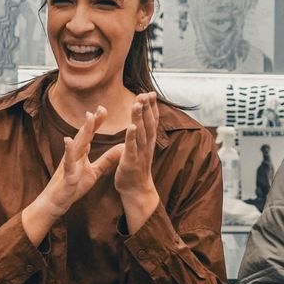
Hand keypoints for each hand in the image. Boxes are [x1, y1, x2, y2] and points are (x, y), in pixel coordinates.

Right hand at [22, 106, 124, 244]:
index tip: (104, 109)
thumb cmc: (74, 185)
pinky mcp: (67, 174)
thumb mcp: (95, 171)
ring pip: (77, 144)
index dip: (96, 122)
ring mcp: (69, 162)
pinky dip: (69, 151)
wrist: (58, 201)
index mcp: (81, 153)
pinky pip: (68, 161)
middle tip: (100, 108)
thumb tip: (122, 148)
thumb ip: (107, 160)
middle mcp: (74, 154)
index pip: (90, 134)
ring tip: (89, 118)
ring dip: (83, 131)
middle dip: (92, 121)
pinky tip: (69, 140)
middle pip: (84, 134)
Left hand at [115, 93, 160, 227]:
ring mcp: (140, 154)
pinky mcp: (131, 162)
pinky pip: (132, 148)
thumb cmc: (136, 168)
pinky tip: (131, 127)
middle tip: (146, 93)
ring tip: (138, 104)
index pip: (151, 121)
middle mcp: (147, 146)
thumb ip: (141, 134)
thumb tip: (140, 121)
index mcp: (148, 142)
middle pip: (148, 123)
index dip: (151, 107)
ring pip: (141, 133)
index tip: (150, 93)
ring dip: (139, 118)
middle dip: (147, 108)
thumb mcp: (140, 148)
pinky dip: (132, 137)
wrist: (135, 191)